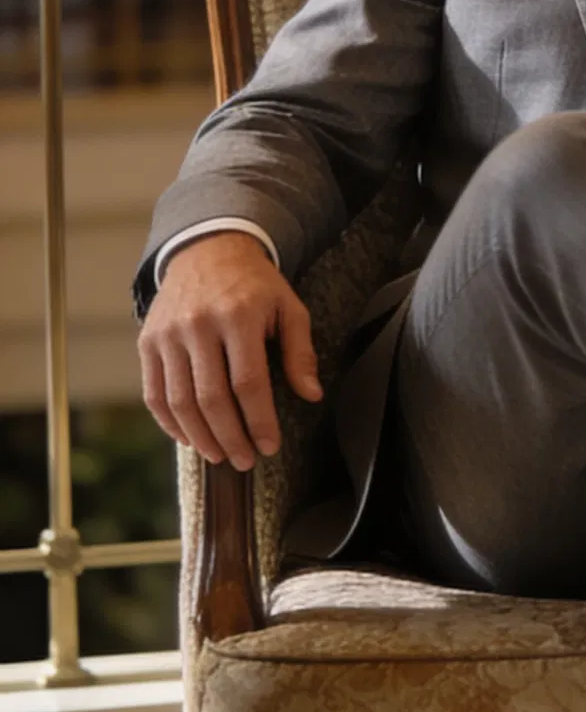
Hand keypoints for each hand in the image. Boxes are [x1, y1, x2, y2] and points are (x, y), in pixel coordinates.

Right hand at [139, 232, 320, 470]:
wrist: (207, 250)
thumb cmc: (255, 286)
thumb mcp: (288, 307)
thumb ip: (299, 351)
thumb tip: (311, 395)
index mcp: (237, 316)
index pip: (248, 383)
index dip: (259, 421)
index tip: (269, 447)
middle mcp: (197, 325)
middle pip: (211, 398)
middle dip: (230, 437)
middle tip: (244, 461)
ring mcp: (167, 334)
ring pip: (179, 401)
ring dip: (199, 437)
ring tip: (219, 456)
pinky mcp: (148, 341)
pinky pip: (154, 392)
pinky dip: (169, 423)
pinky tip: (188, 439)